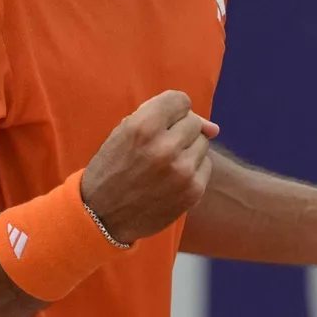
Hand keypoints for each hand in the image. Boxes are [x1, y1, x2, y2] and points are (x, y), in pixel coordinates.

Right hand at [80, 90, 219, 244]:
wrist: (102, 216)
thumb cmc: (114, 166)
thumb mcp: (125, 131)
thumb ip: (166, 117)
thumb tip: (214, 128)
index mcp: (144, 126)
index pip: (180, 100)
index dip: (171, 110)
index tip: (160, 123)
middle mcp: (165, 147)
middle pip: (193, 122)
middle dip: (178, 130)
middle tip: (158, 147)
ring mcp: (181, 171)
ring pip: (203, 142)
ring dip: (187, 149)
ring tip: (164, 163)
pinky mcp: (192, 191)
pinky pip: (205, 165)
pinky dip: (192, 168)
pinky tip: (171, 178)